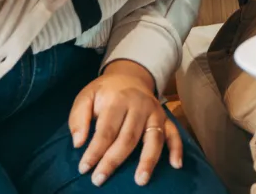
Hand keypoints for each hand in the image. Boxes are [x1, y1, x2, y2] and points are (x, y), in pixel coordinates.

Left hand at [69, 60, 181, 187]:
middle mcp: (139, 105)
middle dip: (114, 160)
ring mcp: (155, 112)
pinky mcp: (165, 117)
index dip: (95, 150)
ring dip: (148, 160)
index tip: (84, 168)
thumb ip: (79, 117)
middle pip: (128, 137)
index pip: (106, 129)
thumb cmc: (106, 92)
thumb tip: (78, 143)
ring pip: (153, 137)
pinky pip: (174, 133)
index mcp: (118, 99)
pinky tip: (175, 165)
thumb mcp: (87, 96)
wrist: (130, 75)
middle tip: (99, 180)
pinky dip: (177, 148)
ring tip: (140, 181)